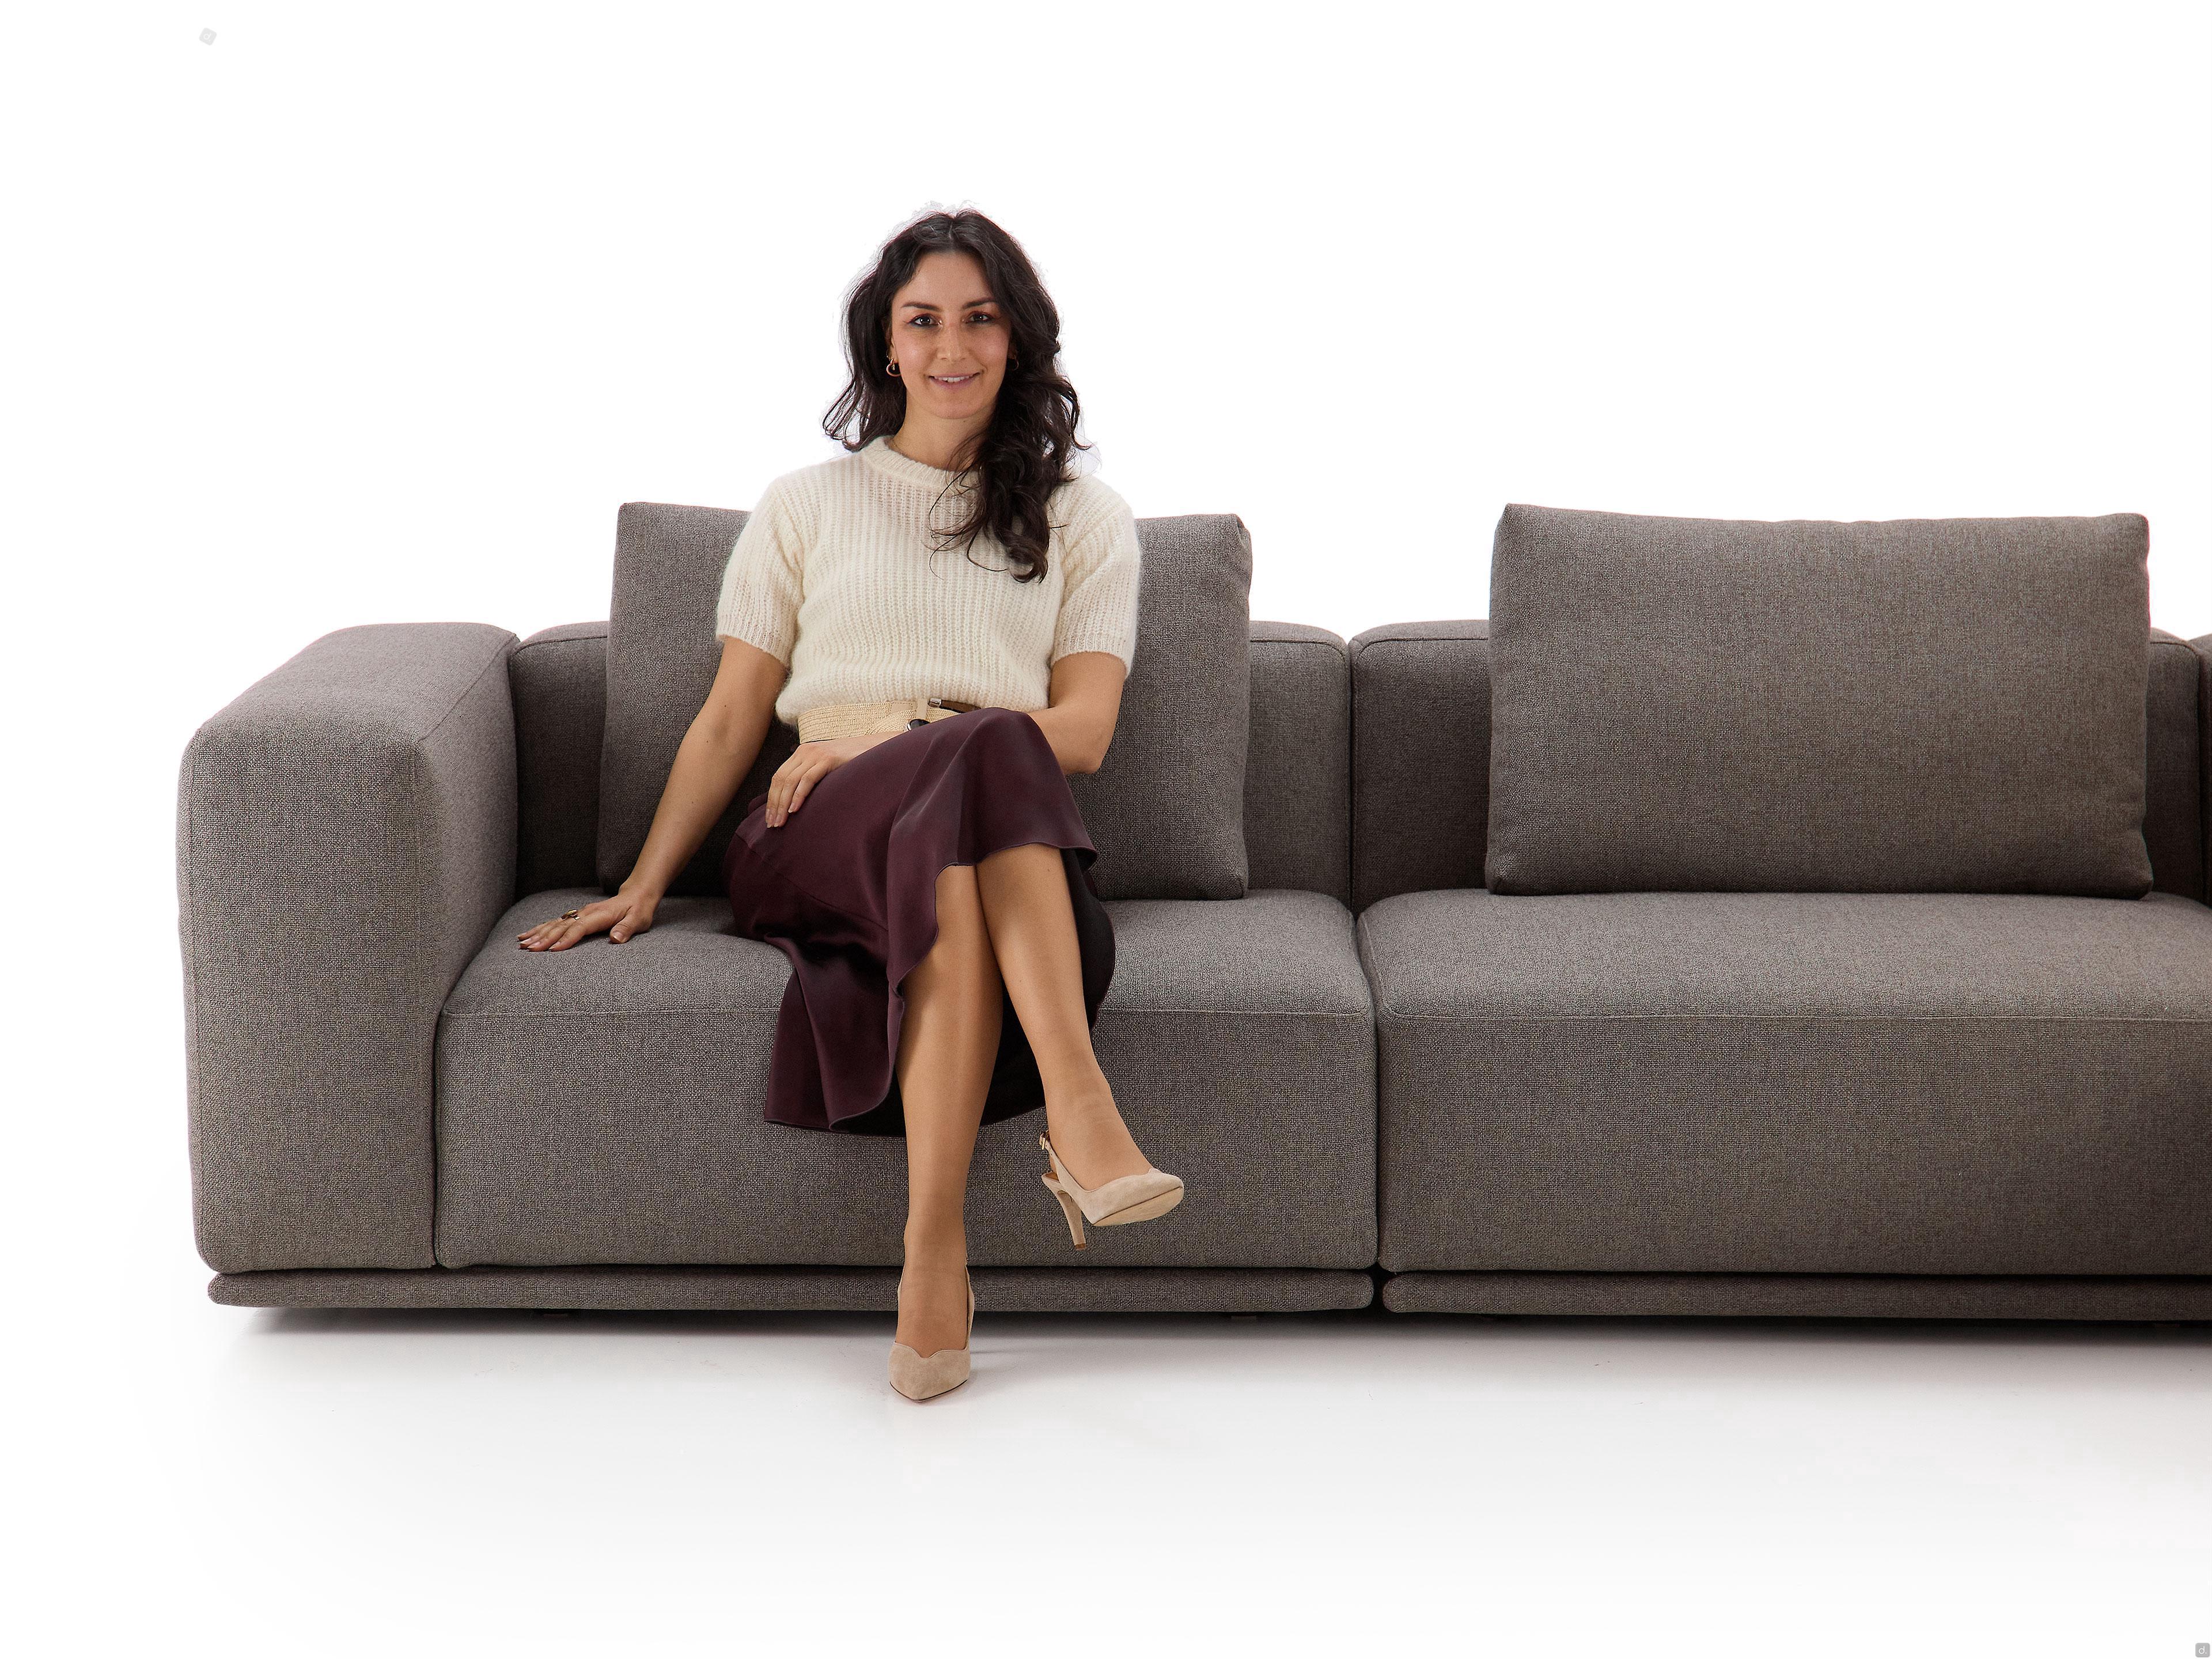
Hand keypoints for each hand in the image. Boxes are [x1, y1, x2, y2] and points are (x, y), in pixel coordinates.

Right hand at [517, 889, 658, 949]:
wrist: (637, 895)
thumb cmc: (639, 910)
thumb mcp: (639, 919)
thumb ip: (627, 928)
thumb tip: (616, 939)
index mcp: (599, 915)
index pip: (579, 928)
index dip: (566, 939)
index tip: (552, 950)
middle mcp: (585, 912)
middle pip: (562, 926)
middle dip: (544, 938)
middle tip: (529, 950)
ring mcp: (579, 913)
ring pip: (554, 923)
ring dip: (538, 933)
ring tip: (521, 943)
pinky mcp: (576, 916)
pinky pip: (555, 923)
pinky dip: (539, 929)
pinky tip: (527, 935)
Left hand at [765, 733, 879, 825]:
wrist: (874, 748)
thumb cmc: (851, 763)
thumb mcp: (825, 768)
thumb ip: (811, 776)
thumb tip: (796, 802)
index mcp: (801, 753)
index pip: (778, 777)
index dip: (772, 798)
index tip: (771, 817)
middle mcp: (805, 751)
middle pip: (780, 780)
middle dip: (774, 804)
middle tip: (773, 824)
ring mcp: (816, 754)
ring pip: (790, 781)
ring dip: (783, 804)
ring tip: (781, 821)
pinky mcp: (828, 759)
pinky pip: (807, 779)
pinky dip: (798, 796)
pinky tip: (794, 809)